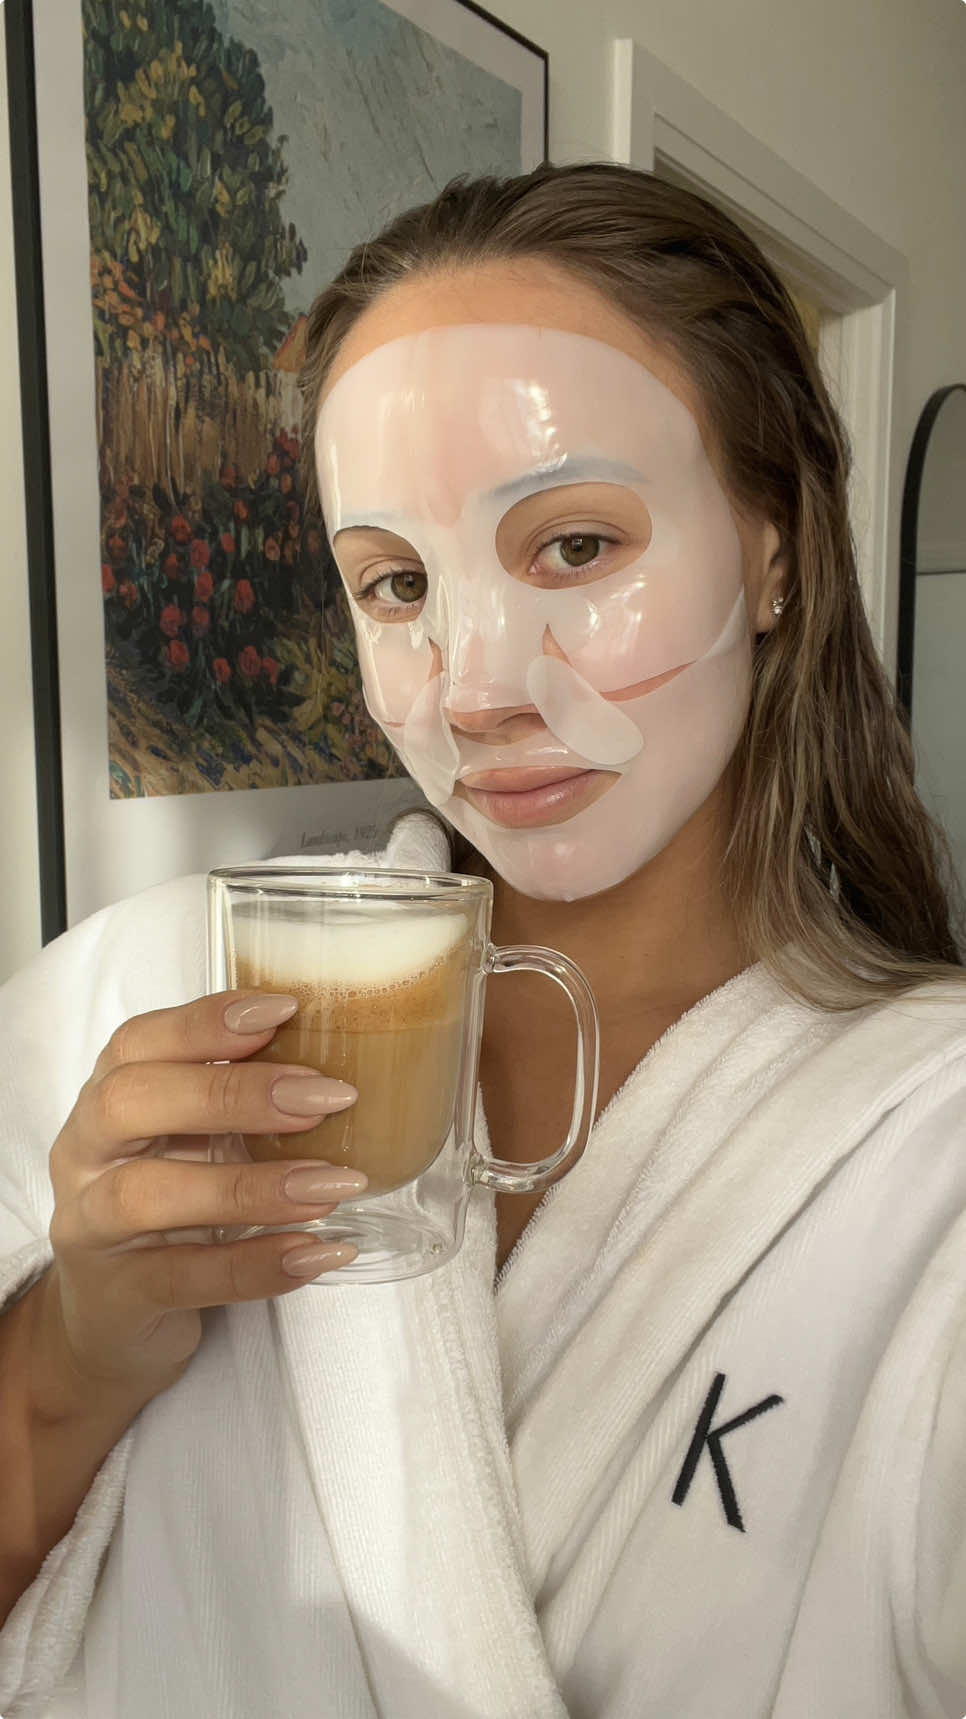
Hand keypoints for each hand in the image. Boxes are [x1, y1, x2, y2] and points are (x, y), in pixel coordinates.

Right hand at [41, 991, 363, 1404]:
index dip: (206, 1022)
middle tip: (323, 1100)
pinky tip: (316, 1252)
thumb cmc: (171, 1205)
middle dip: (231, 1094)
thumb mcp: (196, 1140)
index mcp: (108, 1097)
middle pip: (130, 1102)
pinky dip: (255, 1264)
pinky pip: (181, 1278)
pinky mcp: (114, 1296)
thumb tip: (344, 1058)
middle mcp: (85, 1154)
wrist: (116, 1318)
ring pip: (145, 1195)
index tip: (287, 1010)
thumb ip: (242, 1099)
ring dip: (250, 1188)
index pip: (138, 1041)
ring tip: (333, 1185)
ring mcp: (90, 1226)